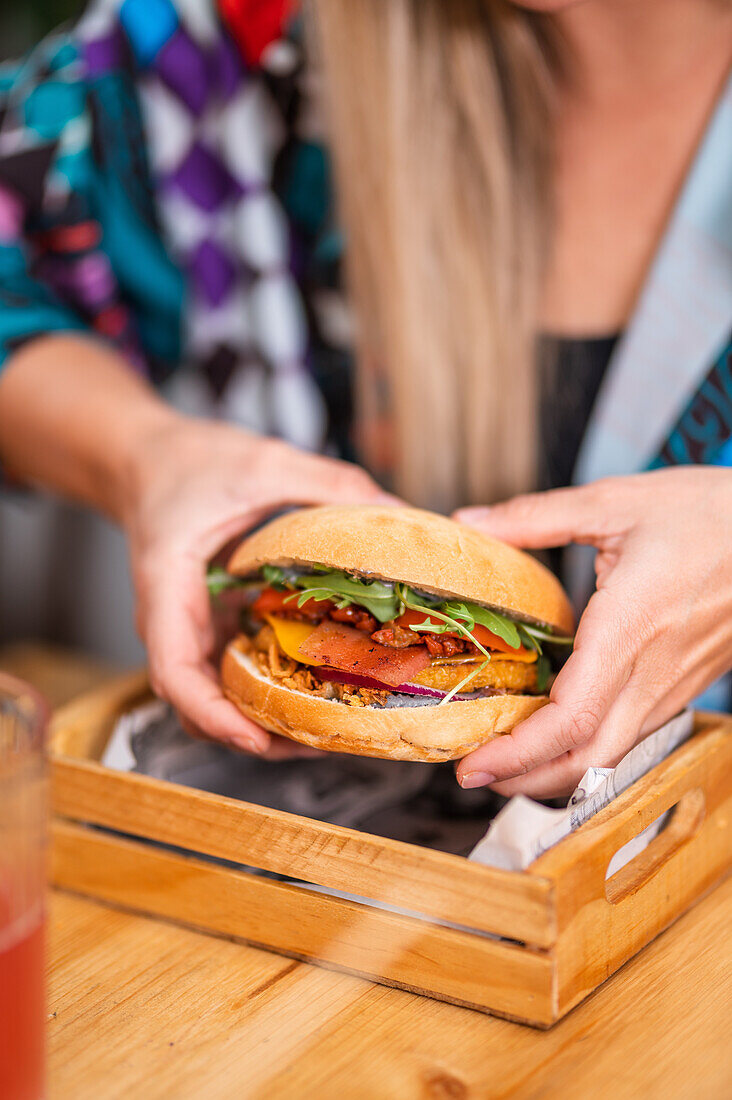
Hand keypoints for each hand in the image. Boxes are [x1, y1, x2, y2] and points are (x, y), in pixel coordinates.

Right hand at [125, 415, 397, 756]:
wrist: (148, 460)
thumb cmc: (189, 464)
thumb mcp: (263, 462)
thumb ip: (327, 483)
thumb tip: (397, 511)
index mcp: (168, 588)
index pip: (176, 673)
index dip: (215, 715)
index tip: (259, 737)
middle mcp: (175, 624)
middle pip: (201, 706)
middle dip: (256, 733)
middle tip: (323, 741)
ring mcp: (195, 631)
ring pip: (220, 699)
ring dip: (269, 720)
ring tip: (332, 727)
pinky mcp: (215, 628)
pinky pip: (238, 672)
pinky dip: (275, 689)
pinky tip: (326, 685)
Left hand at [453, 467, 731, 797]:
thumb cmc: (710, 511)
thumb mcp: (616, 501)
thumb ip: (535, 516)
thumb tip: (469, 521)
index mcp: (632, 623)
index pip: (573, 716)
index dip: (519, 752)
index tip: (473, 762)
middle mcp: (656, 668)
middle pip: (590, 757)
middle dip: (527, 779)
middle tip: (476, 774)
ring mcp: (676, 682)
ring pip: (614, 754)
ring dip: (557, 771)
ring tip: (506, 764)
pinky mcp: (686, 683)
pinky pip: (634, 733)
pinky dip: (588, 750)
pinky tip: (557, 737)